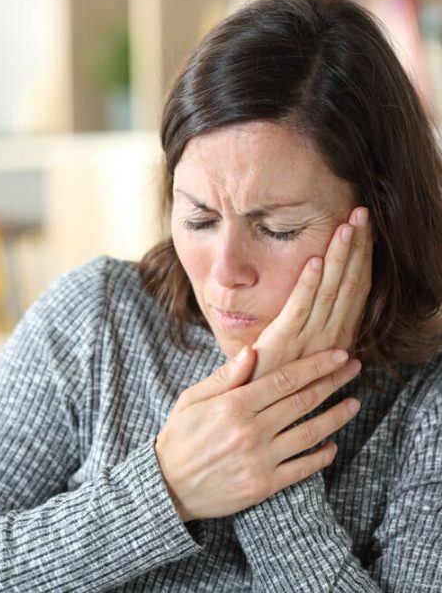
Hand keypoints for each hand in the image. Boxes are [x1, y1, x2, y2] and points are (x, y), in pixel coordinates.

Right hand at [155, 347, 360, 521]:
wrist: (169, 486)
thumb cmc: (180, 436)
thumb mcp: (192, 399)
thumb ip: (224, 376)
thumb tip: (252, 351)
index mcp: (233, 405)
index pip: (284, 379)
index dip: (315, 365)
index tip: (338, 355)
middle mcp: (251, 430)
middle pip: (302, 401)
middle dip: (333, 382)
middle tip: (355, 369)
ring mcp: (260, 459)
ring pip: (309, 433)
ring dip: (336, 416)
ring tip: (355, 404)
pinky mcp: (264, 485)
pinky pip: (302, 468)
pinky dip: (321, 456)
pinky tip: (333, 446)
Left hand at [251, 206, 371, 379]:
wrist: (257, 408)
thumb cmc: (279, 377)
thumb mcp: (308, 354)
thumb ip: (323, 335)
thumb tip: (344, 334)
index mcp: (338, 337)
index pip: (357, 290)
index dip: (363, 258)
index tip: (366, 228)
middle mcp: (331, 337)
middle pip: (350, 284)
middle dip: (357, 248)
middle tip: (362, 214)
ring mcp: (308, 340)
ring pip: (329, 291)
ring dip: (340, 258)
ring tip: (347, 226)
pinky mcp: (282, 342)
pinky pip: (299, 308)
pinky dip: (308, 283)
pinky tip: (315, 259)